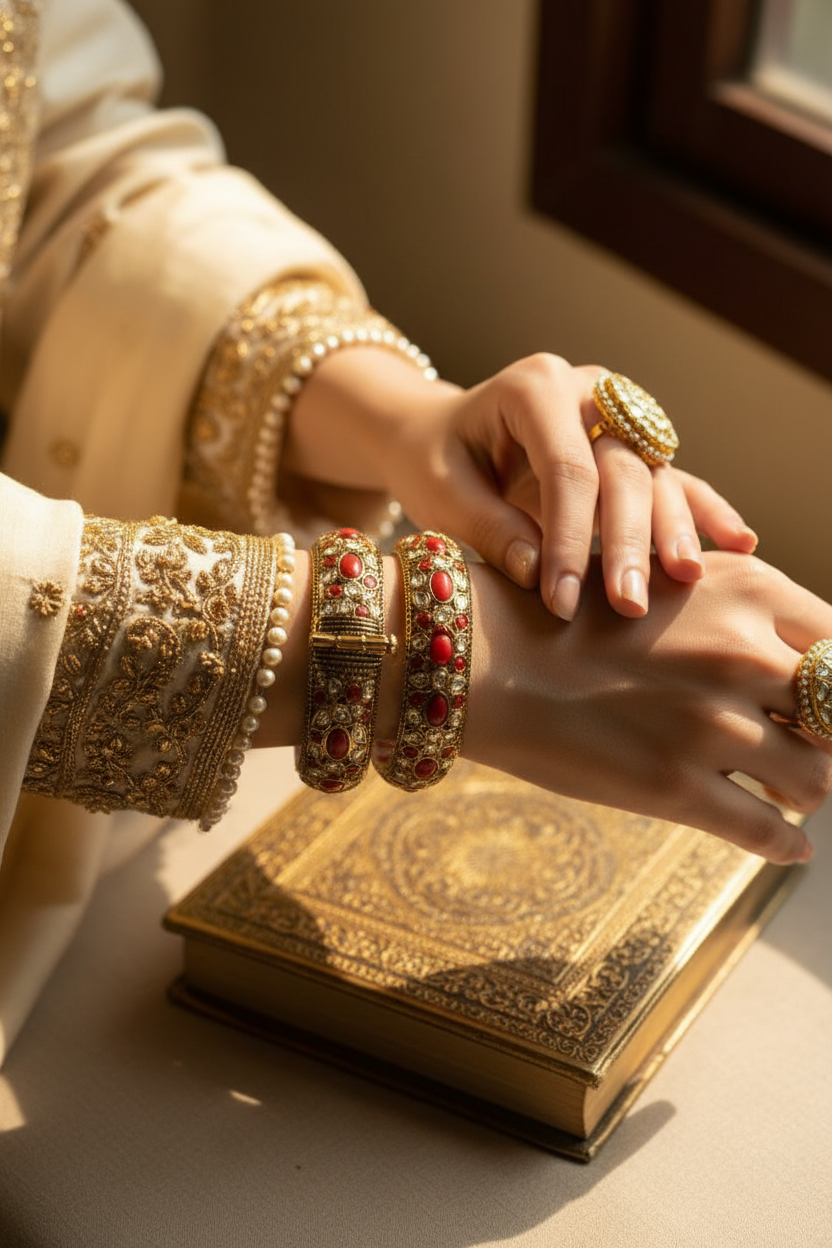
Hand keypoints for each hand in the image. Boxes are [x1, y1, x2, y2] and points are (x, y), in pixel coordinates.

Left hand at [383, 353, 757, 619]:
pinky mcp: (630, 446)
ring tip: (684, 580)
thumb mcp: (440, 491)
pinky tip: (739, 541)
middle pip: (622, 468)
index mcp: (534, 388)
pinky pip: (671, 477)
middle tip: (628, 605)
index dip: (570, 538)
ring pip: (655, 473)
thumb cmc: (434, 460)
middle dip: (626, 540)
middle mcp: (586, 391)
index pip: (567, 468)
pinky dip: (702, 508)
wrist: (438, 436)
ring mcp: (615, 415)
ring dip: (670, 530)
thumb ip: (488, 527)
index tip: (562, 602)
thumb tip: (539, 572)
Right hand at [463, 551, 831, 862]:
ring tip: (787, 793)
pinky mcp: (678, 788)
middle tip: (807, 748)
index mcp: (748, 591)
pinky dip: (786, 843)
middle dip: (827, 738)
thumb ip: (735, 609)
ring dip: (806, 790)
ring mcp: (713, 727)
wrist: (489, 656)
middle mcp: (744, 655)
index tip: (825, 705)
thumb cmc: (569, 612)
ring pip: (815, 780)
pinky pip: (768, 832)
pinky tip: (788, 845)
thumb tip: (792, 656)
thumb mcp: (665, 579)